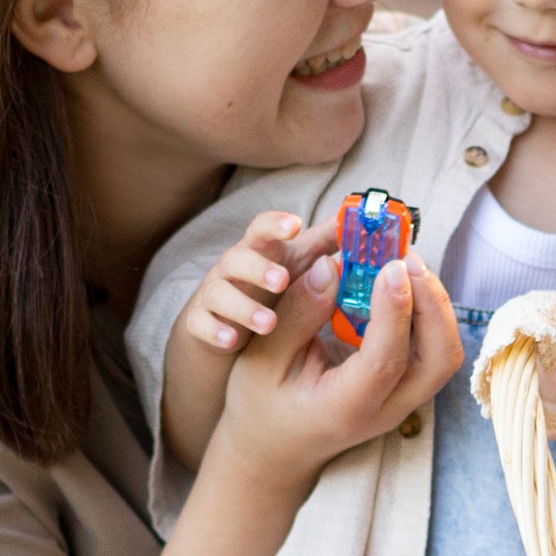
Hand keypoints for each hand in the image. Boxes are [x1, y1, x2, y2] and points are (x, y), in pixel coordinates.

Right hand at [182, 209, 327, 355]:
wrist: (227, 321)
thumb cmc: (271, 286)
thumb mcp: (299, 261)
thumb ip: (327, 240)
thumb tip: (355, 216)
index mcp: (260, 250)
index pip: (262, 229)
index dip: (275, 224)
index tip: (294, 225)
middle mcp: (234, 268)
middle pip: (237, 257)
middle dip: (257, 268)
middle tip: (282, 281)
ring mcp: (215, 294)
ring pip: (219, 292)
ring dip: (243, 306)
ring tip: (268, 323)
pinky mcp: (202, 322)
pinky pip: (200, 324)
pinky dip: (215, 331)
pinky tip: (231, 340)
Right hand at [215, 249, 463, 493]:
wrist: (276, 448)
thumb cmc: (262, 403)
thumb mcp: (263, 359)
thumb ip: (298, 314)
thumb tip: (331, 267)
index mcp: (345, 407)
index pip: (385, 360)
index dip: (394, 310)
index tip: (390, 266)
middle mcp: (386, 410)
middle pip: (438, 359)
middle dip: (433, 303)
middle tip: (405, 258)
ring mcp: (402, 402)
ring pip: (444, 354)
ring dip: (434, 304)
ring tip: (403, 264)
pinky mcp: (405, 388)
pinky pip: (432, 348)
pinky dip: (425, 312)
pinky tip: (399, 285)